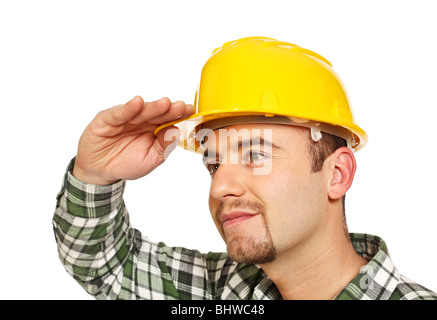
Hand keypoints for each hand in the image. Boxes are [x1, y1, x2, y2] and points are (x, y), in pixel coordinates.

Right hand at [73, 96, 193, 184]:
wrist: (100, 171)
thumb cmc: (126, 163)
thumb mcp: (150, 160)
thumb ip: (163, 147)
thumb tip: (177, 133)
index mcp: (154, 129)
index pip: (168, 119)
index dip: (179, 115)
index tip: (190, 111)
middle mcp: (141, 120)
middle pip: (157, 113)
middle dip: (169, 109)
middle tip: (181, 106)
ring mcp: (125, 118)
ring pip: (141, 111)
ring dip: (153, 107)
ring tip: (165, 103)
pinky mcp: (107, 119)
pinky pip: (119, 113)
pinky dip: (128, 108)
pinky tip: (138, 103)